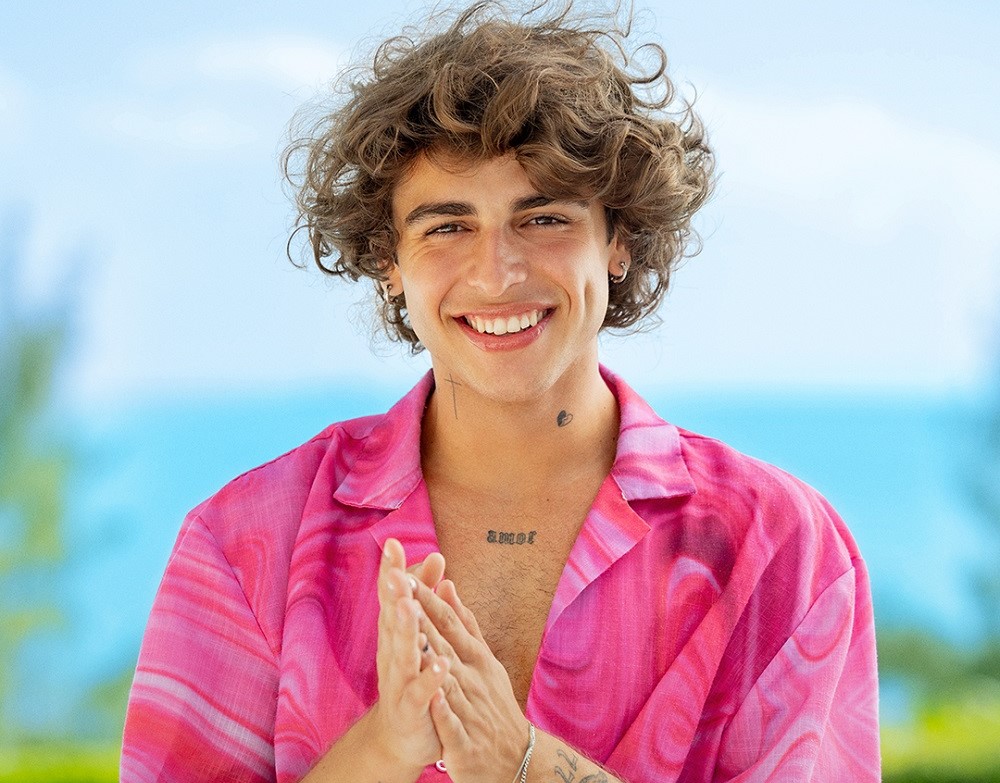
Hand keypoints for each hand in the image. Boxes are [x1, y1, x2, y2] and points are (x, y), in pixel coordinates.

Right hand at [370, 538, 450, 770]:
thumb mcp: (418, 633)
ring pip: (404, 652)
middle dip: (392, 596)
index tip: (392, 543)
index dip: (391, 571)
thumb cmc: (412, 675)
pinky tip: (440, 664)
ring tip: (409, 608)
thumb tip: (436, 557)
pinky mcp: (411, 708)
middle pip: (392, 619)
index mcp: (395, 633)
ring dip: (406, 631)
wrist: (403, 737)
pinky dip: (430, 678)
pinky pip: (422, 692)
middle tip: (393, 572)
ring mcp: (400, 681)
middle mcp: (392, 653)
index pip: (393, 596)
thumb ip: (427, 595)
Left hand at [411, 578, 530, 782]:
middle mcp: (473, 678)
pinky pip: (453, 723)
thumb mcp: (482, 658)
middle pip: (443, 643)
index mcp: (474, 658)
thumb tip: (448, 584)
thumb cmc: (493, 704)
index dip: (426, 599)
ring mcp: (470, 709)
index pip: (447, 623)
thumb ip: (463, 622)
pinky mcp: (465, 741)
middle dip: (421, 615)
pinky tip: (432, 695)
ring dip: (430, 657)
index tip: (405, 573)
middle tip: (400, 587)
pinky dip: (444, 709)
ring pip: (447, 679)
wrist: (516, 758)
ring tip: (411, 633)